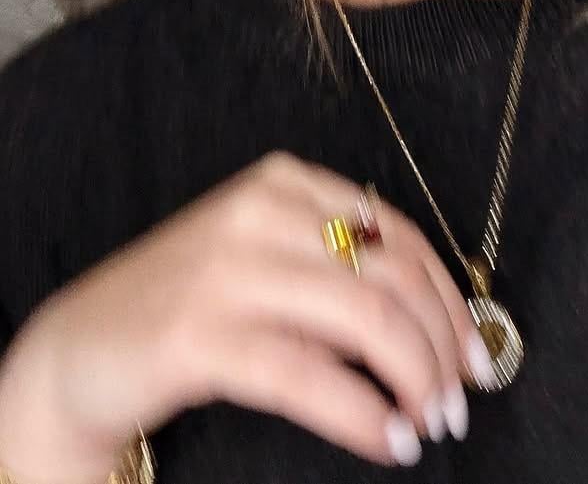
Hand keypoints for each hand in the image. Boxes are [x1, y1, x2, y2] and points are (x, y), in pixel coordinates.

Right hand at [0, 152, 491, 482]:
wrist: (76, 351)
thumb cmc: (189, 307)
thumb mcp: (269, 264)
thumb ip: (337, 271)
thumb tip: (438, 322)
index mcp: (285, 184)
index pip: (398, 234)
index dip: (448, 298)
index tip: (475, 352)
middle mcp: (260, 212)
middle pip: (392, 275)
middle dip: (441, 344)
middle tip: (459, 401)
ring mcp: (227, 269)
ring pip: (364, 319)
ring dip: (415, 379)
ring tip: (430, 424)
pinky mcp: (197, 335)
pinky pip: (308, 375)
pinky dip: (364, 414)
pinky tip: (390, 439)